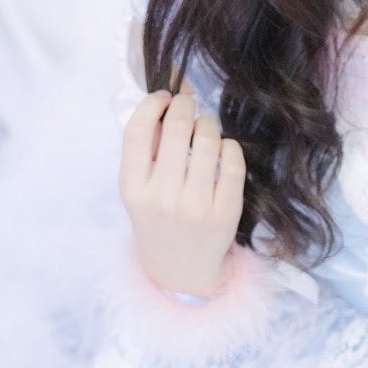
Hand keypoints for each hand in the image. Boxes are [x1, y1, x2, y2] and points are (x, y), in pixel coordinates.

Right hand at [120, 80, 245, 296]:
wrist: (180, 269)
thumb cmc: (157, 216)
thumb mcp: (138, 188)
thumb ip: (147, 148)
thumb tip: (170, 97)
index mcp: (133, 188)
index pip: (137, 131)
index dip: (152, 104)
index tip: (164, 97)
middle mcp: (162, 198)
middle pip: (177, 128)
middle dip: (185, 106)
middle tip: (188, 104)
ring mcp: (196, 206)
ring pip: (209, 140)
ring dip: (208, 125)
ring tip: (205, 130)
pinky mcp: (226, 212)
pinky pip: (233, 160)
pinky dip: (229, 147)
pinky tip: (222, 150)